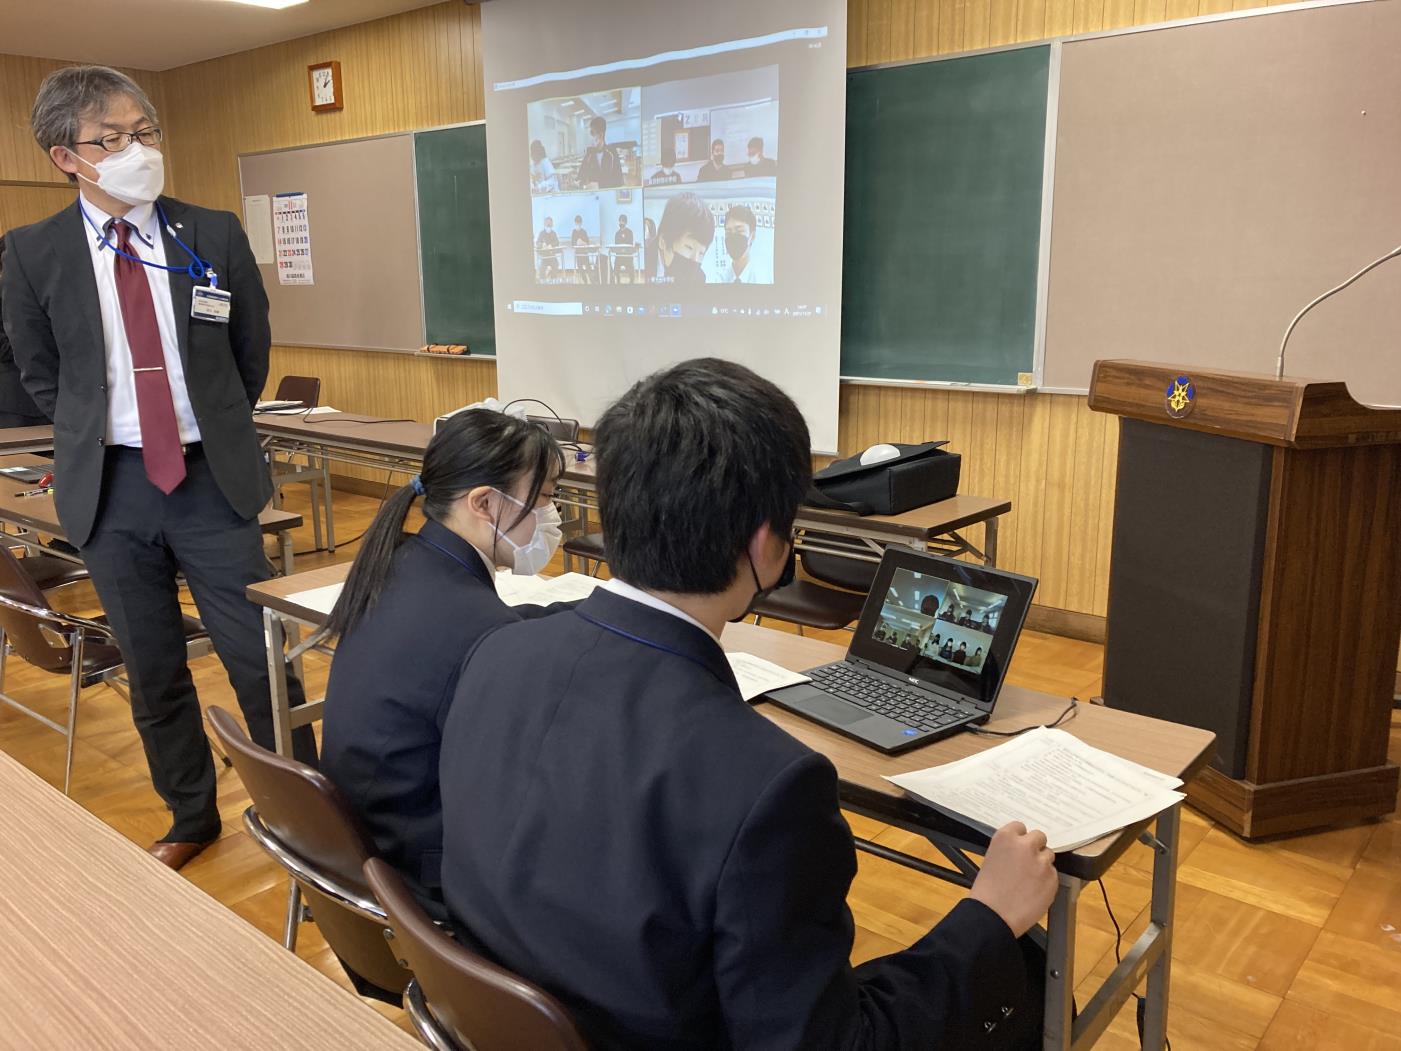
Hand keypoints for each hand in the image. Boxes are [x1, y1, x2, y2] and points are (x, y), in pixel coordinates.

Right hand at [969, 821, 1057, 937]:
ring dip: (1042, 864)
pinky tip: (1034, 891)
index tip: (1018, 847)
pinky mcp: (1052, 879)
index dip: (1020, 838)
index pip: (1020, 827)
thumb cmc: (987, 890)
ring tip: (1030, 880)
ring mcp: (1041, 862)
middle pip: (1039, 837)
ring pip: (1048, 856)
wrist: (993, 915)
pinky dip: (1046, 881)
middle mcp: (1025, 845)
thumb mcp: (992, 859)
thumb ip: (1009, 849)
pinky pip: (1053, 875)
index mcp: (1005, 837)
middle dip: (1035, 848)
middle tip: (1028, 862)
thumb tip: (1022, 850)